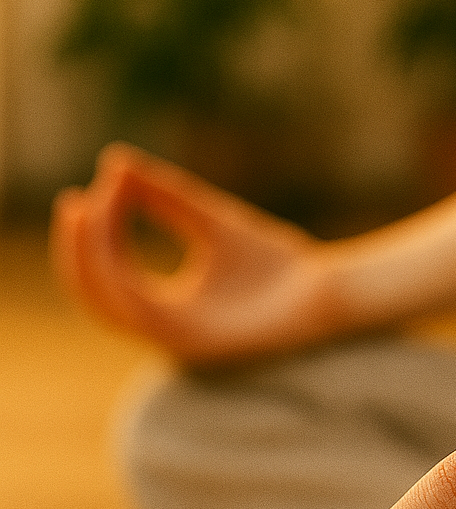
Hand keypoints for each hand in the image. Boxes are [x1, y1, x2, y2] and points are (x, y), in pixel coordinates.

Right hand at [50, 143, 343, 364]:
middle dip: (79, 249)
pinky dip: (120, 274)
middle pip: (99, 295)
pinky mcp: (198, 345)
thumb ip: (165, 198)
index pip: (113, 277)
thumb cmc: (278, 264)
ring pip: (110, 305)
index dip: (94, 238)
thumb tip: (114, 163)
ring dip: (89, 257)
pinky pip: (141, 313)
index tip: (92, 190)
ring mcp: (181, 342)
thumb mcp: (211, 221)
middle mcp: (168, 330)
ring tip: (84, 210)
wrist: (330, 290)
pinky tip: (116, 232)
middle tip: (73, 202)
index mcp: (169, 310)